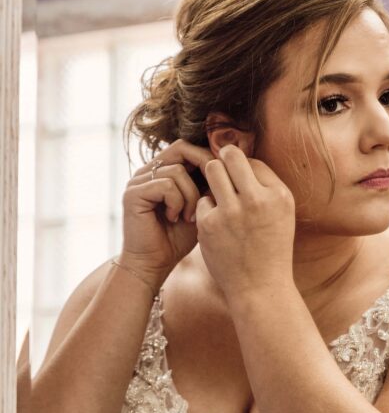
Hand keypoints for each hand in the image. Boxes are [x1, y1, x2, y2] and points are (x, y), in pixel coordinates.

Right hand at [120, 140, 212, 286]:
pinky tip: (175, 218)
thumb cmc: (178, 239)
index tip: (222, 182)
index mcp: (161, 171)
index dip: (208, 159)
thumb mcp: (200, 207)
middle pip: (181, 149)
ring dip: (190, 196)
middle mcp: (147, 171)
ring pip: (177, 171)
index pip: (187, 148)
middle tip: (211, 193)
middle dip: (203, 169)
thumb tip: (231, 165)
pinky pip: (165, 185)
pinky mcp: (133, 194)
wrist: (153, 264)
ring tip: (190, 217)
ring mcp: (137, 181)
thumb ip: (208, 186)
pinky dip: (177, 203)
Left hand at [195, 146, 295, 306]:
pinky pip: (202, 200)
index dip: (243, 168)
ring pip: (212, 170)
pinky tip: (216, 225)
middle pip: (230, 156)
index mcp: (279, 196)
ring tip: (219, 193)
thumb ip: (266, 187)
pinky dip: (208, 209)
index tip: (240, 181)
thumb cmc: (272, 249)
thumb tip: (239, 158)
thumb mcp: (282, 215)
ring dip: (213, 178)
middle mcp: (257, 200)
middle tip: (222, 172)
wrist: (261, 289)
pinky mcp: (209, 224)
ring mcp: (231, 212)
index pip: (253, 161)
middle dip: (223, 161)